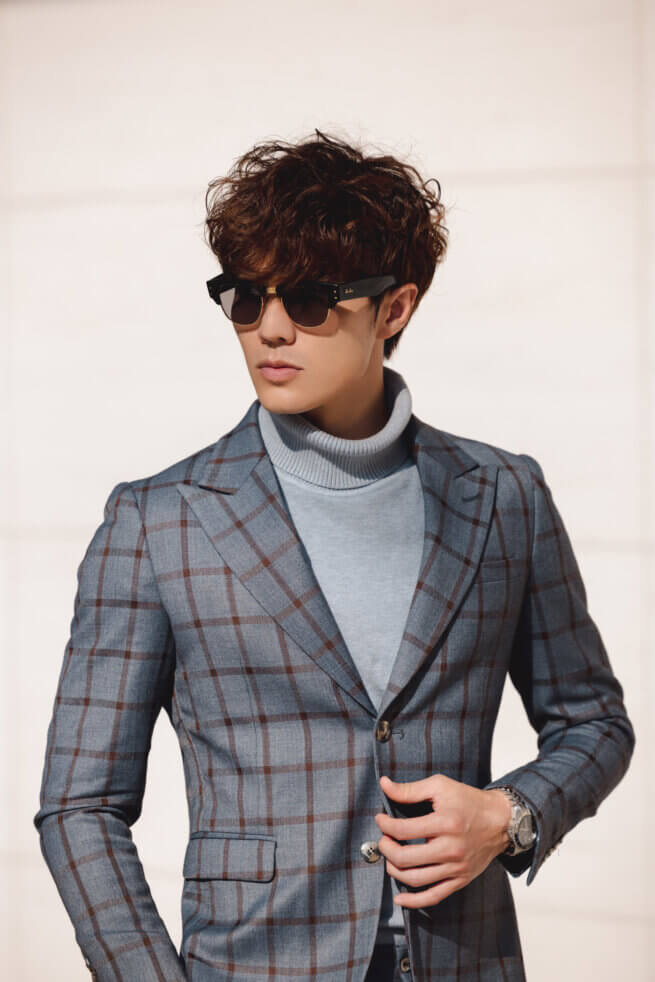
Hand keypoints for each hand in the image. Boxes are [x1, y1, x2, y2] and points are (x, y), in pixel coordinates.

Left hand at [374, 773, 510, 908]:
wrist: (501, 821)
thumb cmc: (469, 801)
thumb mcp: (440, 786)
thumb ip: (410, 789)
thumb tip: (384, 785)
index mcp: (445, 823)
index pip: (404, 830)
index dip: (385, 825)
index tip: (380, 819)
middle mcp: (450, 848)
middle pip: (405, 858)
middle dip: (386, 849)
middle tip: (383, 839)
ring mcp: (456, 867)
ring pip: (415, 879)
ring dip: (394, 870)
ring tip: (389, 858)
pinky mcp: (460, 880)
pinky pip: (434, 896)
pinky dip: (414, 901)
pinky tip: (400, 897)